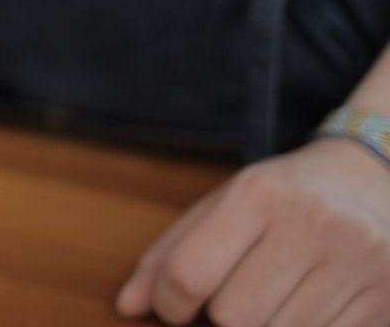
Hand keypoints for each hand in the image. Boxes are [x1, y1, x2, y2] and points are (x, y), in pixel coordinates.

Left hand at [117, 137, 389, 325]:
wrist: (375, 179)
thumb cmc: (284, 196)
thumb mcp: (222, 204)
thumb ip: (170, 253)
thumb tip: (127, 306)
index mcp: (259, 193)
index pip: (188, 274)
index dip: (169, 305)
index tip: (173, 307)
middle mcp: (311, 223)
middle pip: (234, 317)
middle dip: (219, 319)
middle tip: (228, 300)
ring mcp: (355, 261)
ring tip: (268, 300)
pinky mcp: (384, 296)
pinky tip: (302, 309)